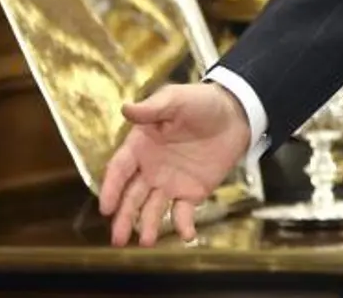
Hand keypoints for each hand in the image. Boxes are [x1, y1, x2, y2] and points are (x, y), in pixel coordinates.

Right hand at [98, 83, 250, 246]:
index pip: (119, 171)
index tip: (106, 208)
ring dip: (149, 225)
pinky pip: (184, 212)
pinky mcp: (193, 191)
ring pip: (153, 209)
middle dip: (124, 218)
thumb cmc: (201, 102)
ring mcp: (170, 182)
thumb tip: (126, 108)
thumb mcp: (176, 100)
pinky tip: (186, 235)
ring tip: (148, 241)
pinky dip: (184, 224)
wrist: (236, 113)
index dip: (111, 189)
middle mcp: (151, 169)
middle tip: (119, 239)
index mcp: (140, 147)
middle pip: (131, 197)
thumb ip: (153, 108)